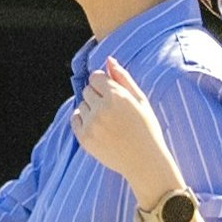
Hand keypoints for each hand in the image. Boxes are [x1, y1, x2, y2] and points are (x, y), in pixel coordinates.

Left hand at [64, 58, 182, 198]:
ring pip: (81, 105)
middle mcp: (102, 109)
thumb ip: (123, 78)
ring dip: (91, 109)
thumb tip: (108, 60)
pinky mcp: (84, 138)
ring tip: (108, 122)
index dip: (104, 84)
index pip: (96, 77)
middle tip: (113, 111)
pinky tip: (98, 128)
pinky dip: (83, 121)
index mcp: (117, 96)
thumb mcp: (140, 100)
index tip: (113, 95)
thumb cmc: (146, 128)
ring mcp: (91, 124)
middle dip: (97, 96)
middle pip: (87, 90)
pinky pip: (75, 119)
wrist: (144, 162)